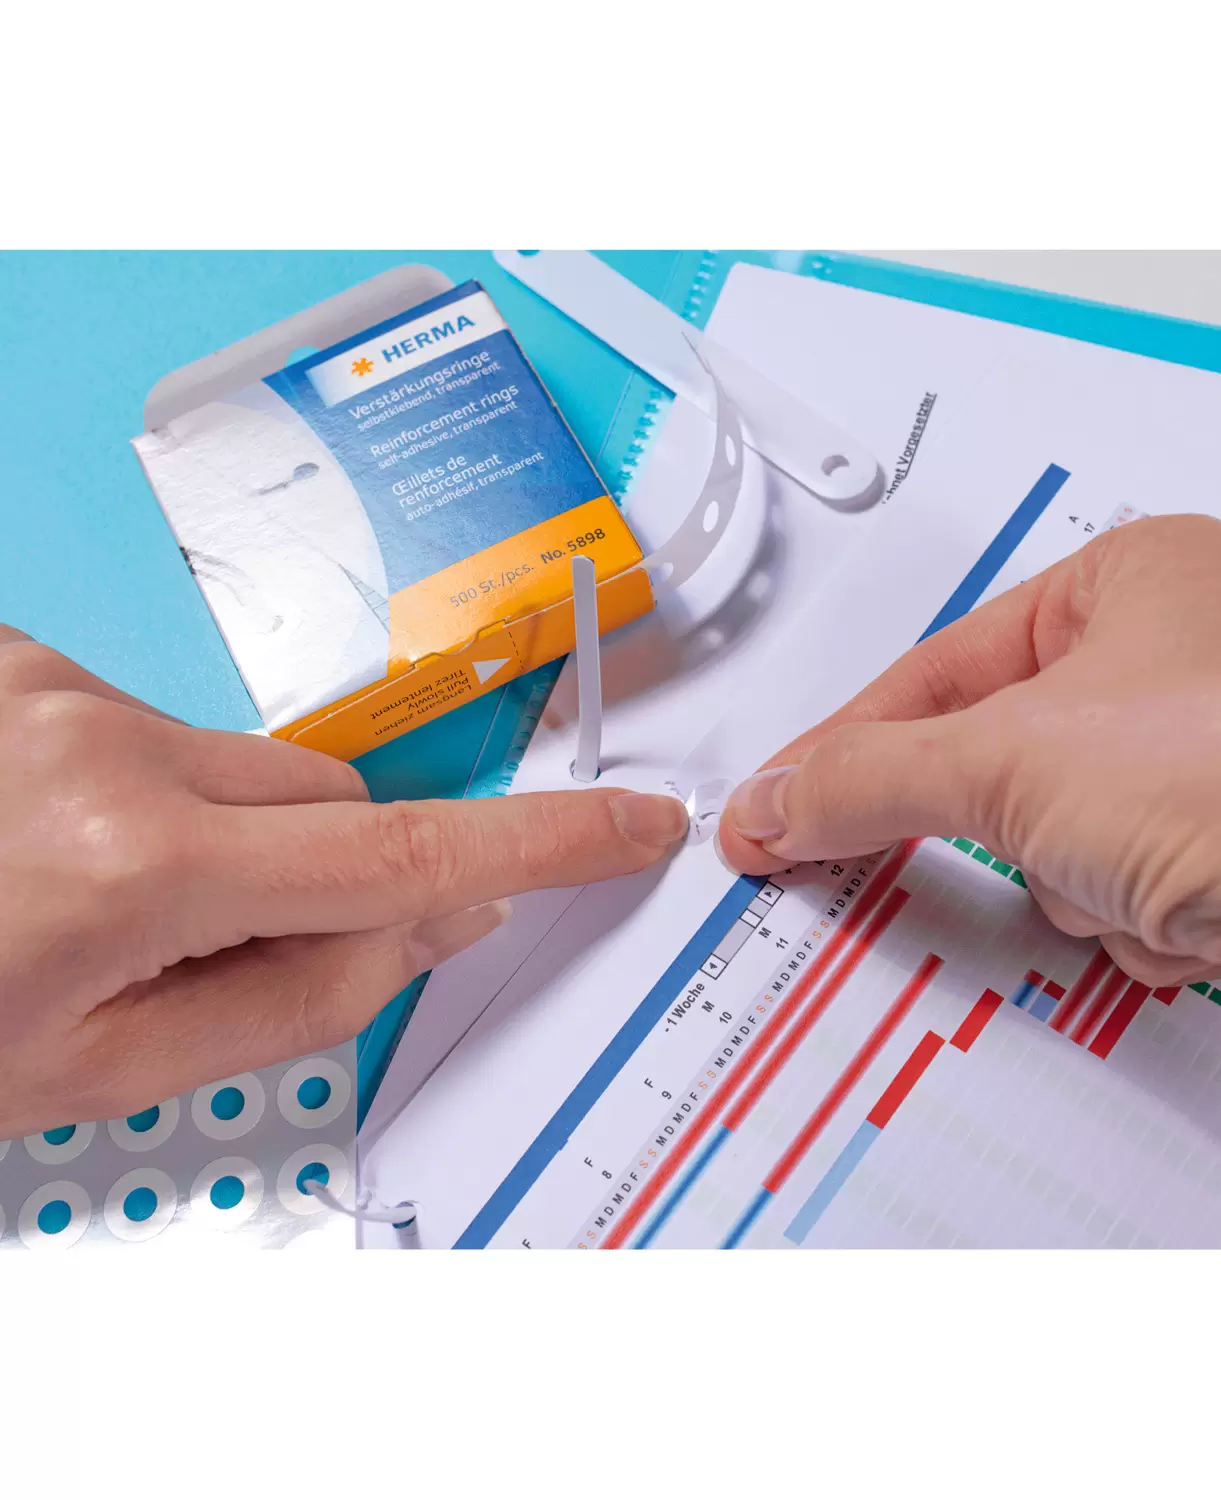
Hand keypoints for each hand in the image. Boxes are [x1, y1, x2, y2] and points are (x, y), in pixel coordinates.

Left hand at [0, 626, 686, 1138]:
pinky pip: (144, 722)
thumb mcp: (97, 1076)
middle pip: (325, 795)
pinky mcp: (8, 654)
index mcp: (130, 864)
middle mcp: (94, 739)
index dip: (537, 846)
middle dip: (319, 870)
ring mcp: (40, 680)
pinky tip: (37, 839)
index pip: (400, 852)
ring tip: (83, 897)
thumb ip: (299, 997)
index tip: (626, 828)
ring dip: (212, 832)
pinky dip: (131, 786)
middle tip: (213, 946)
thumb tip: (434, 919)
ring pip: (236, 761)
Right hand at [716, 515, 1220, 1244]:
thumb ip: (867, 777)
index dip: (851, 737)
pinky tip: (1167, 915)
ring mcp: (1218, 758)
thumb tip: (781, 797)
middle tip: (900, 841)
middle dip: (983, 810)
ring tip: (1115, 872)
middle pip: (1001, 747)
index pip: (945, 660)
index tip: (784, 797)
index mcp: (1139, 575)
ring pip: (1058, 830)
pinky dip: (1117, 915)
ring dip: (1062, 870)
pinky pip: (1115, 887)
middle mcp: (1186, 656)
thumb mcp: (1005, 756)